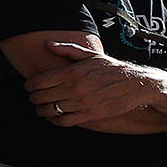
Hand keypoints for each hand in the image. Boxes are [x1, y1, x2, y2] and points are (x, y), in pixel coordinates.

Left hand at [26, 38, 166, 129]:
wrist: (136, 84)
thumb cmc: (113, 69)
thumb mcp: (91, 55)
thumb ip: (67, 49)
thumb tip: (48, 44)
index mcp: (72, 71)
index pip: (38, 81)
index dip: (29, 85)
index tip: (30, 86)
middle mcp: (74, 87)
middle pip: (40, 97)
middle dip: (34, 98)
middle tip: (35, 98)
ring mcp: (81, 102)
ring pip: (50, 110)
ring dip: (42, 110)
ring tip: (42, 108)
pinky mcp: (90, 114)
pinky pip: (64, 121)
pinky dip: (55, 121)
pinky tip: (54, 117)